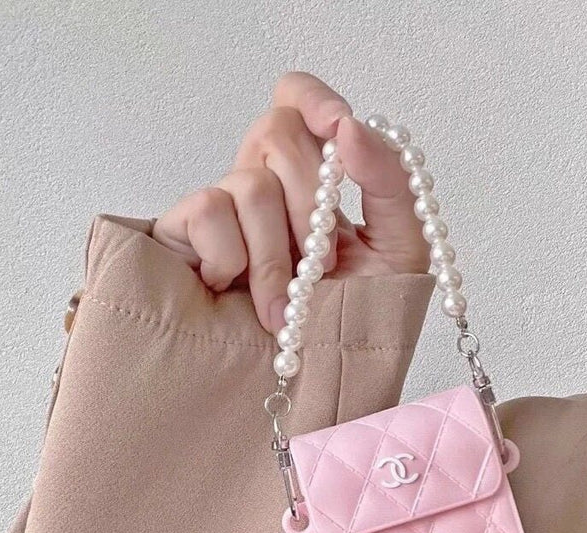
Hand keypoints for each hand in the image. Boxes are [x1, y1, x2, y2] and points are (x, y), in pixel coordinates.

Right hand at [152, 72, 429, 332]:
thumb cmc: (357, 319)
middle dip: (312, 204)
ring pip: (250, 181)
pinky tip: (232, 289)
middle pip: (277, 131)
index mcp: (316, 178)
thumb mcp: (399, 252)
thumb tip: (349, 128)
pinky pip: (209, 210)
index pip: (298, 101)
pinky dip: (232, 258)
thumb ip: (389, 182)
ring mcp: (226, 208)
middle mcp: (268, 182)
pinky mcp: (187, 235)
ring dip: (279, 254)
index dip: (313, 99)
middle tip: (323, 264)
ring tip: (286, 304)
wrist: (317, 381)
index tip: (337, 127)